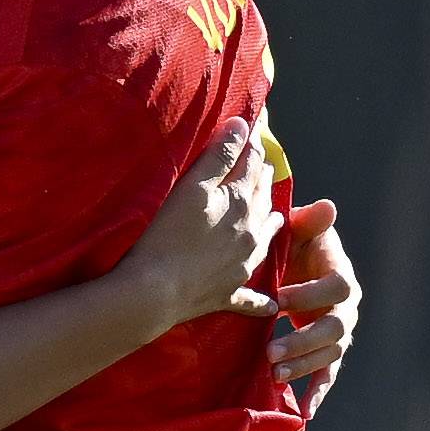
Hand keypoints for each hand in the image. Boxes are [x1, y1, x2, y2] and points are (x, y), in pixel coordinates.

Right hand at [134, 123, 289, 328]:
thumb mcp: (193, 186)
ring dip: (271, 225)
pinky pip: (253, 299)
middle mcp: (251, 233)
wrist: (155, 292)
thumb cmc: (168, 236)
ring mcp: (242, 265)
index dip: (252, 146)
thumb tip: (244, 125)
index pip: (253, 165)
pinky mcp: (228, 294)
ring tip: (274, 217)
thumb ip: (220, 155)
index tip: (253, 132)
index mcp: (242, 203)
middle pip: (264, 199)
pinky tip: (272, 305)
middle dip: (264, 181)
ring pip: (266, 240)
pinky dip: (263, 301)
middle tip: (263, 169)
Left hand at [266, 193, 360, 405]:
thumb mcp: (298, 231)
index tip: (278, 298)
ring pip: (329, 355)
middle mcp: (347, 308)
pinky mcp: (326, 351)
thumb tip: (327, 206)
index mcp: (341, 277)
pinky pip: (327, 374)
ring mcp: (338, 332)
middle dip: (303, 341)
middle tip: (270, 352)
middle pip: (335, 329)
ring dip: (303, 367)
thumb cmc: (294, 246)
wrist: (292, 266)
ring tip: (273, 375)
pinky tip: (305, 411)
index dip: (310, 294)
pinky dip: (318, 392)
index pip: (336, 287)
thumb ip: (310, 222)